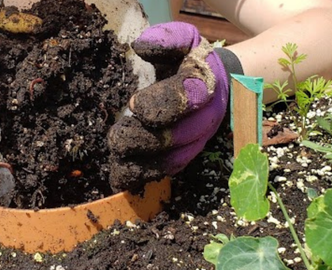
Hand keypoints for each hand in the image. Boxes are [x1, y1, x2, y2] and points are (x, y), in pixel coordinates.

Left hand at [108, 22, 234, 190]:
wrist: (214, 82)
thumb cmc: (188, 60)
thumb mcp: (183, 40)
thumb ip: (166, 38)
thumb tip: (140, 46)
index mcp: (203, 83)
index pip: (187, 96)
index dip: (161, 103)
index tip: (134, 104)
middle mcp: (205, 116)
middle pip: (178, 136)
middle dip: (143, 139)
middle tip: (117, 136)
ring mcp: (198, 139)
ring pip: (173, 160)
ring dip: (141, 163)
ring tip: (116, 156)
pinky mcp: (187, 154)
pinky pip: (167, 171)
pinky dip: (143, 175)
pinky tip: (121, 174)